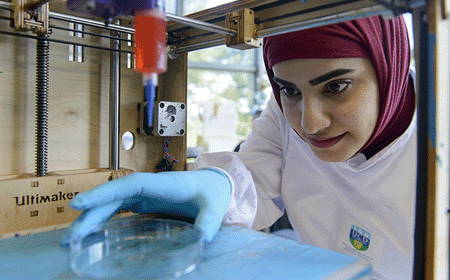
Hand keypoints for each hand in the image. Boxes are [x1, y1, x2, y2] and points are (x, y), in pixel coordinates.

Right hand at [60, 169, 230, 244]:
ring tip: (71, 239)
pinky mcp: (142, 201)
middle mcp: (146, 187)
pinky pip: (116, 208)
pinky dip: (101, 218)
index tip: (78, 203)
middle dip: (89, 214)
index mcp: (160, 184)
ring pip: (110, 203)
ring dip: (91, 218)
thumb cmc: (211, 193)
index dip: (103, 193)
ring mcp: (142, 194)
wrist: (212, 185)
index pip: (127, 186)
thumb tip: (203, 238)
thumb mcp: (214, 207)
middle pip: (112, 197)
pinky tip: (90, 232)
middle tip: (69, 237)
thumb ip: (209, 221)